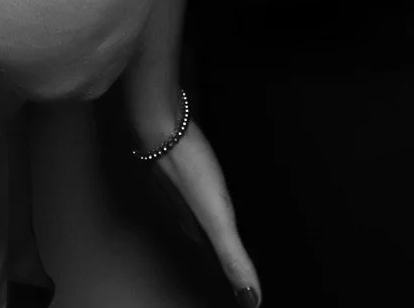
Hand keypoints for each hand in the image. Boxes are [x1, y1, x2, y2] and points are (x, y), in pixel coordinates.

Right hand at [133, 103, 261, 306]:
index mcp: (193, 227)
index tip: (239, 283)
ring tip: (225, 221)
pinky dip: (206, 186)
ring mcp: (180, 180)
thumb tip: (251, 300)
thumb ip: (234, 257)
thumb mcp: (218, 218)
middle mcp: (183, 208)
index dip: (226, 270)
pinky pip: (196, 178)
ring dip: (211, 216)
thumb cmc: (189, 168)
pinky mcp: (181, 154)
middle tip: (235, 256)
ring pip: (197, 207)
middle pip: (203, 234)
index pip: (213, 258)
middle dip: (219, 247)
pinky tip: (212, 177)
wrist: (163, 123)